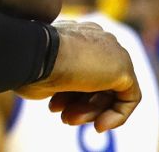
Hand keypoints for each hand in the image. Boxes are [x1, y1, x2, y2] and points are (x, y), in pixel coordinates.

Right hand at [14, 20, 140, 132]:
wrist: (37, 53)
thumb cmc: (29, 63)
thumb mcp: (43, 70)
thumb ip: (58, 77)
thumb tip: (58, 91)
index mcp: (76, 34)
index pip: (81, 68)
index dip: (69, 93)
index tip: (54, 107)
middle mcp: (97, 38)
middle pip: (97, 80)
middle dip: (80, 104)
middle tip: (64, 118)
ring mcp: (112, 51)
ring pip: (110, 90)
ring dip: (91, 112)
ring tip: (71, 120)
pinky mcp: (123, 68)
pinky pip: (129, 98)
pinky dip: (116, 115)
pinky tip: (99, 125)